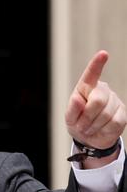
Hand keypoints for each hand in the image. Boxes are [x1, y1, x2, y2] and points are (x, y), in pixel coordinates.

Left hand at [65, 50, 125, 166]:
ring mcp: (114, 100)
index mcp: (86, 87)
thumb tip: (78, 99)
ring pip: (106, 114)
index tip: (103, 54)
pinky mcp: (123, 113)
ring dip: (93, 126)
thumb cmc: (78, 122)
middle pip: (98, 101)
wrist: (90, 138)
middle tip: (81, 126)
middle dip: (87, 117)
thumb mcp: (70, 117)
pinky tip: (100, 129)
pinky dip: (104, 130)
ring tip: (88, 128)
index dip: (97, 64)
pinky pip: (115, 122)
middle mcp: (102, 90)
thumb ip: (72, 109)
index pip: (91, 74)